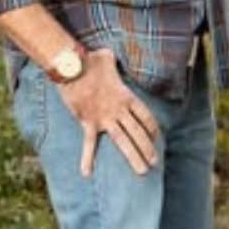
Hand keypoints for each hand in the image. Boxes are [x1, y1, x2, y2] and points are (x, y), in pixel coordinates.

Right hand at [57, 48, 159, 177]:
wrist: (71, 66)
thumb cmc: (90, 60)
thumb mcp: (107, 57)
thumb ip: (112, 61)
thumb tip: (109, 54)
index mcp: (127, 96)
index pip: (145, 116)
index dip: (152, 128)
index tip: (156, 138)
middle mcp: (119, 110)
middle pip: (138, 132)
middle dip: (147, 149)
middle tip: (155, 163)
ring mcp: (104, 118)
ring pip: (123, 141)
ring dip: (133, 157)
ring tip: (142, 171)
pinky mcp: (88, 122)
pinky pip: (89, 144)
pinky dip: (87, 159)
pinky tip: (87, 174)